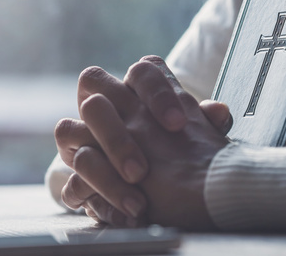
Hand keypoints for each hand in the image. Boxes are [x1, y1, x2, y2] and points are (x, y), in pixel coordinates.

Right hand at [55, 56, 230, 228]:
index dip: (156, 91)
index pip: (142, 70)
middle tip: (142, 170)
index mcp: (139, 93)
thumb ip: (205, 124)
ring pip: (67, 129)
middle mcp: (106, 109)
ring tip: (137, 198)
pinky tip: (128, 215)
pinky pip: (72, 185)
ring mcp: (84, 140)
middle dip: (114, 132)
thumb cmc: (183, 159)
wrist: (171, 199)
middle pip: (91, 87)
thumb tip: (218, 112)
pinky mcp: (78, 180)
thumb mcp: (198, 142)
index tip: (177, 124)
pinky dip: (99, 201)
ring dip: (100, 170)